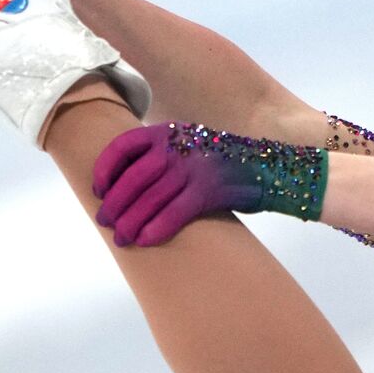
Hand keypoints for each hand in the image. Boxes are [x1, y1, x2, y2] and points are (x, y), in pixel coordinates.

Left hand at [91, 122, 328, 246]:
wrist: (276, 166)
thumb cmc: (230, 162)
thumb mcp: (195, 145)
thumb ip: (167, 154)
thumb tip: (134, 179)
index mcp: (170, 131)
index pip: (123, 147)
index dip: (105, 170)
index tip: (97, 189)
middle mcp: (178, 145)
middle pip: (132, 179)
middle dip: (114, 204)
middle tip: (106, 222)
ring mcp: (194, 167)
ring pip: (148, 199)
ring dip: (130, 222)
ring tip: (122, 239)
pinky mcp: (209, 190)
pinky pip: (173, 213)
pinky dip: (155, 229)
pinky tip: (145, 241)